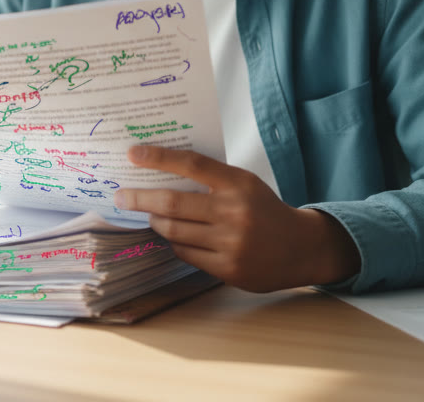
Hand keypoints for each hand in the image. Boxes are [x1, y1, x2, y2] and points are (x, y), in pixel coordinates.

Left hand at [114, 145, 359, 291]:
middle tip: (121, 196)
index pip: (192, 164)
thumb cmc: (264, 209)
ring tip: (150, 215)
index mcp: (238, 183)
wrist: (301, 248)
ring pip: (173, 231)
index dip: (159, 157)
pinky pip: (185, 253)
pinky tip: (175, 236)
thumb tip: (161, 171)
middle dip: (139, 198)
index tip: (133, 153)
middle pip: (172, 202)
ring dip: (155, 221)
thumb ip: (211, 179)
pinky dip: (175, 242)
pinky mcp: (228, 269)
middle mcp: (233, 212)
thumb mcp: (244, 184)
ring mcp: (230, 243)